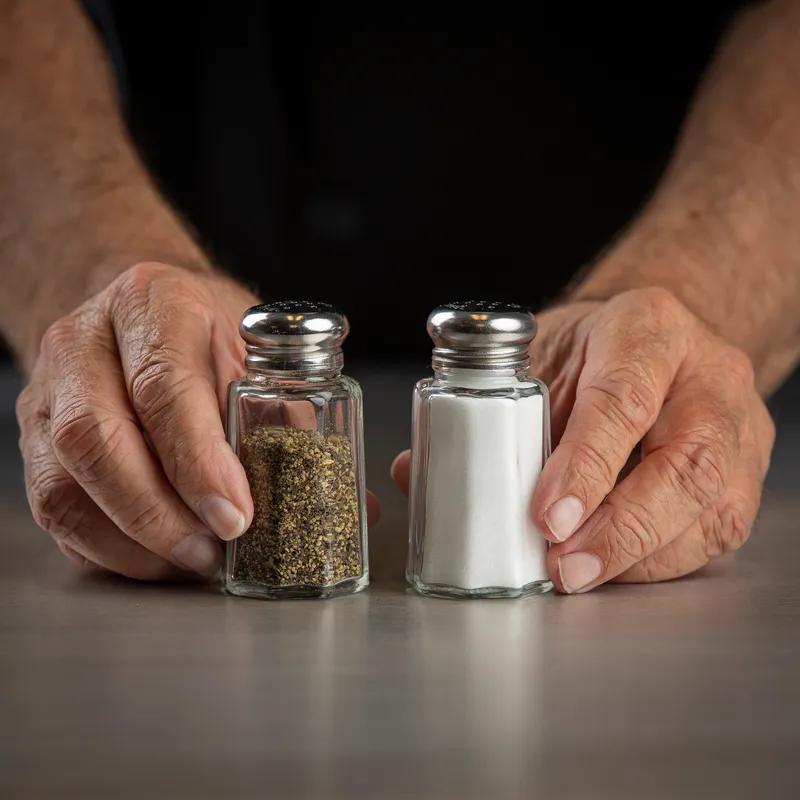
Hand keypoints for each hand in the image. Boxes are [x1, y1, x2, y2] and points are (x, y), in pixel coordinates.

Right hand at [17, 262, 380, 579]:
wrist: (136, 313)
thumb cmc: (205, 331)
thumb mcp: (254, 350)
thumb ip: (294, 419)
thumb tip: (357, 504)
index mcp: (152, 304)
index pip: (164, 386)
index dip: (197, 461)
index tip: (236, 514)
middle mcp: (85, 345)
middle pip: (96, 440)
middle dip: (159, 513)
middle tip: (213, 551)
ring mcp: (49, 395)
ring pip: (63, 485)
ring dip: (133, 540)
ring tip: (192, 563)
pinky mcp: (36, 441)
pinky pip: (54, 510)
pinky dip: (109, 548)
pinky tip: (157, 559)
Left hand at [392, 288, 774, 592]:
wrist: (662, 344)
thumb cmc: (596, 349)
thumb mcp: (544, 354)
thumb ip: (493, 412)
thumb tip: (416, 472)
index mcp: (649, 330)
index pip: (624, 400)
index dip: (587, 465)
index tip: (547, 516)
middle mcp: (707, 377)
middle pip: (684, 465)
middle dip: (619, 528)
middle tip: (562, 563)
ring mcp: (738, 427)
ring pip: (708, 508)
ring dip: (638, 556)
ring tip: (578, 574)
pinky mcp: (744, 473)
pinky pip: (713, 532)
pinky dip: (658, 561)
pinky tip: (614, 568)